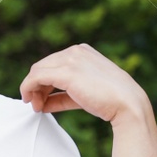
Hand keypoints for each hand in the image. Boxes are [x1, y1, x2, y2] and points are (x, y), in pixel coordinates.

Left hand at [19, 43, 148, 122]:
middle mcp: (75, 51)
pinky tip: (30, 101)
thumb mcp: (85, 92)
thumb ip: (65, 94)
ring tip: (35, 106)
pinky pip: (36, 77)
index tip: (42, 99)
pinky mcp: (66, 72)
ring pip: (37, 71)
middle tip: (36, 104)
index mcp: (82, 52)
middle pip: (43, 66)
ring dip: (31, 89)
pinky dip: (28, 88)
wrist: (127, 104)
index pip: (53, 63)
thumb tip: (44, 102)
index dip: (44, 82)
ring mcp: (70, 59)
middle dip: (36, 86)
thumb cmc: (111, 101)